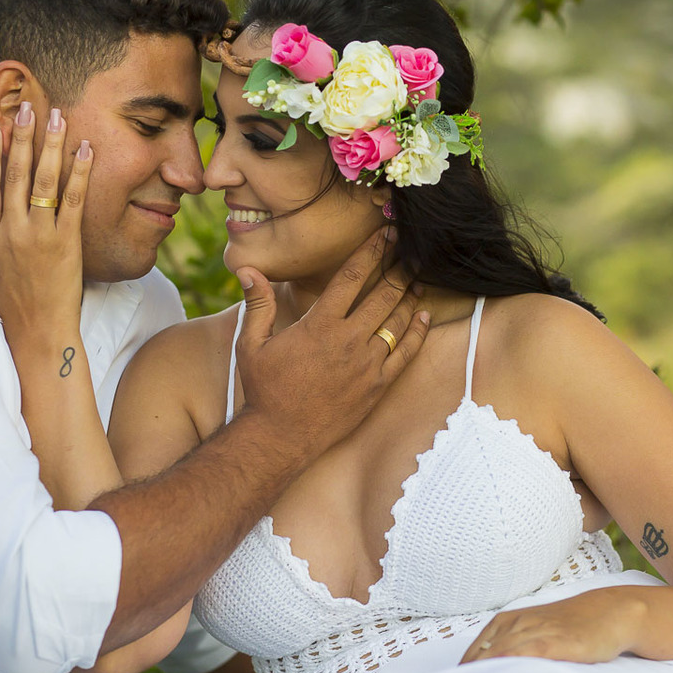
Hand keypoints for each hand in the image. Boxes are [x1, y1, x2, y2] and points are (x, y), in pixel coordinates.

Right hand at [0, 103, 91, 346]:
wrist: (36, 335)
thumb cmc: (9, 303)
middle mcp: (10, 231)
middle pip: (13, 174)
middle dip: (20, 138)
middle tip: (27, 107)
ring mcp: (38, 237)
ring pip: (43, 182)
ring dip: (50, 146)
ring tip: (57, 117)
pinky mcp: (67, 245)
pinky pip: (74, 202)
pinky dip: (80, 173)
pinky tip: (87, 150)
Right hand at [234, 227, 429, 453]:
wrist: (280, 437)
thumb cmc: (264, 389)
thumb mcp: (251, 344)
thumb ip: (258, 304)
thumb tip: (247, 269)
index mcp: (319, 325)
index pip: (352, 277)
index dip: (372, 252)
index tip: (387, 235)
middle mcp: (348, 341)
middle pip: (383, 295)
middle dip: (399, 268)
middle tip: (411, 251)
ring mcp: (366, 365)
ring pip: (398, 322)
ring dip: (410, 297)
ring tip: (418, 278)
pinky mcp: (377, 386)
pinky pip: (405, 354)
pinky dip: (418, 333)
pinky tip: (424, 317)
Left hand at [459, 587, 646, 665]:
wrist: (608, 612)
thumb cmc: (571, 625)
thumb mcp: (535, 630)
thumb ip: (513, 645)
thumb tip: (490, 666)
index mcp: (507, 621)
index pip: (475, 650)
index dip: (464, 669)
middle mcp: (517, 624)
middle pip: (483, 653)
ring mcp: (536, 631)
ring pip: (499, 652)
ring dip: (483, 672)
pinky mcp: (555, 642)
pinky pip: (526, 652)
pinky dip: (510, 663)